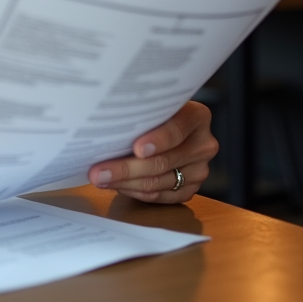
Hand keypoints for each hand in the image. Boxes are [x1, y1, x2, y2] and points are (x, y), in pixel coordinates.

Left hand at [86, 101, 216, 203]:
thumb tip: (106, 125)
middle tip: (99, 172)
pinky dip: (135, 192)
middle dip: (127, 168)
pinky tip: (116, 186)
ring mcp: (199, 170)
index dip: (158, 140)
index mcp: (197, 117)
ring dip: (125, 183)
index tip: (137, 148)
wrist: (168, 127)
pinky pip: (160, 196)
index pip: (178, 129)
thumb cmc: (153, 112)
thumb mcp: (152, 105)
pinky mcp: (190, 189)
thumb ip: (141, 113)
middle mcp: (203, 144)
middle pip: (164, 162)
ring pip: (158, 182)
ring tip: (100, 179)